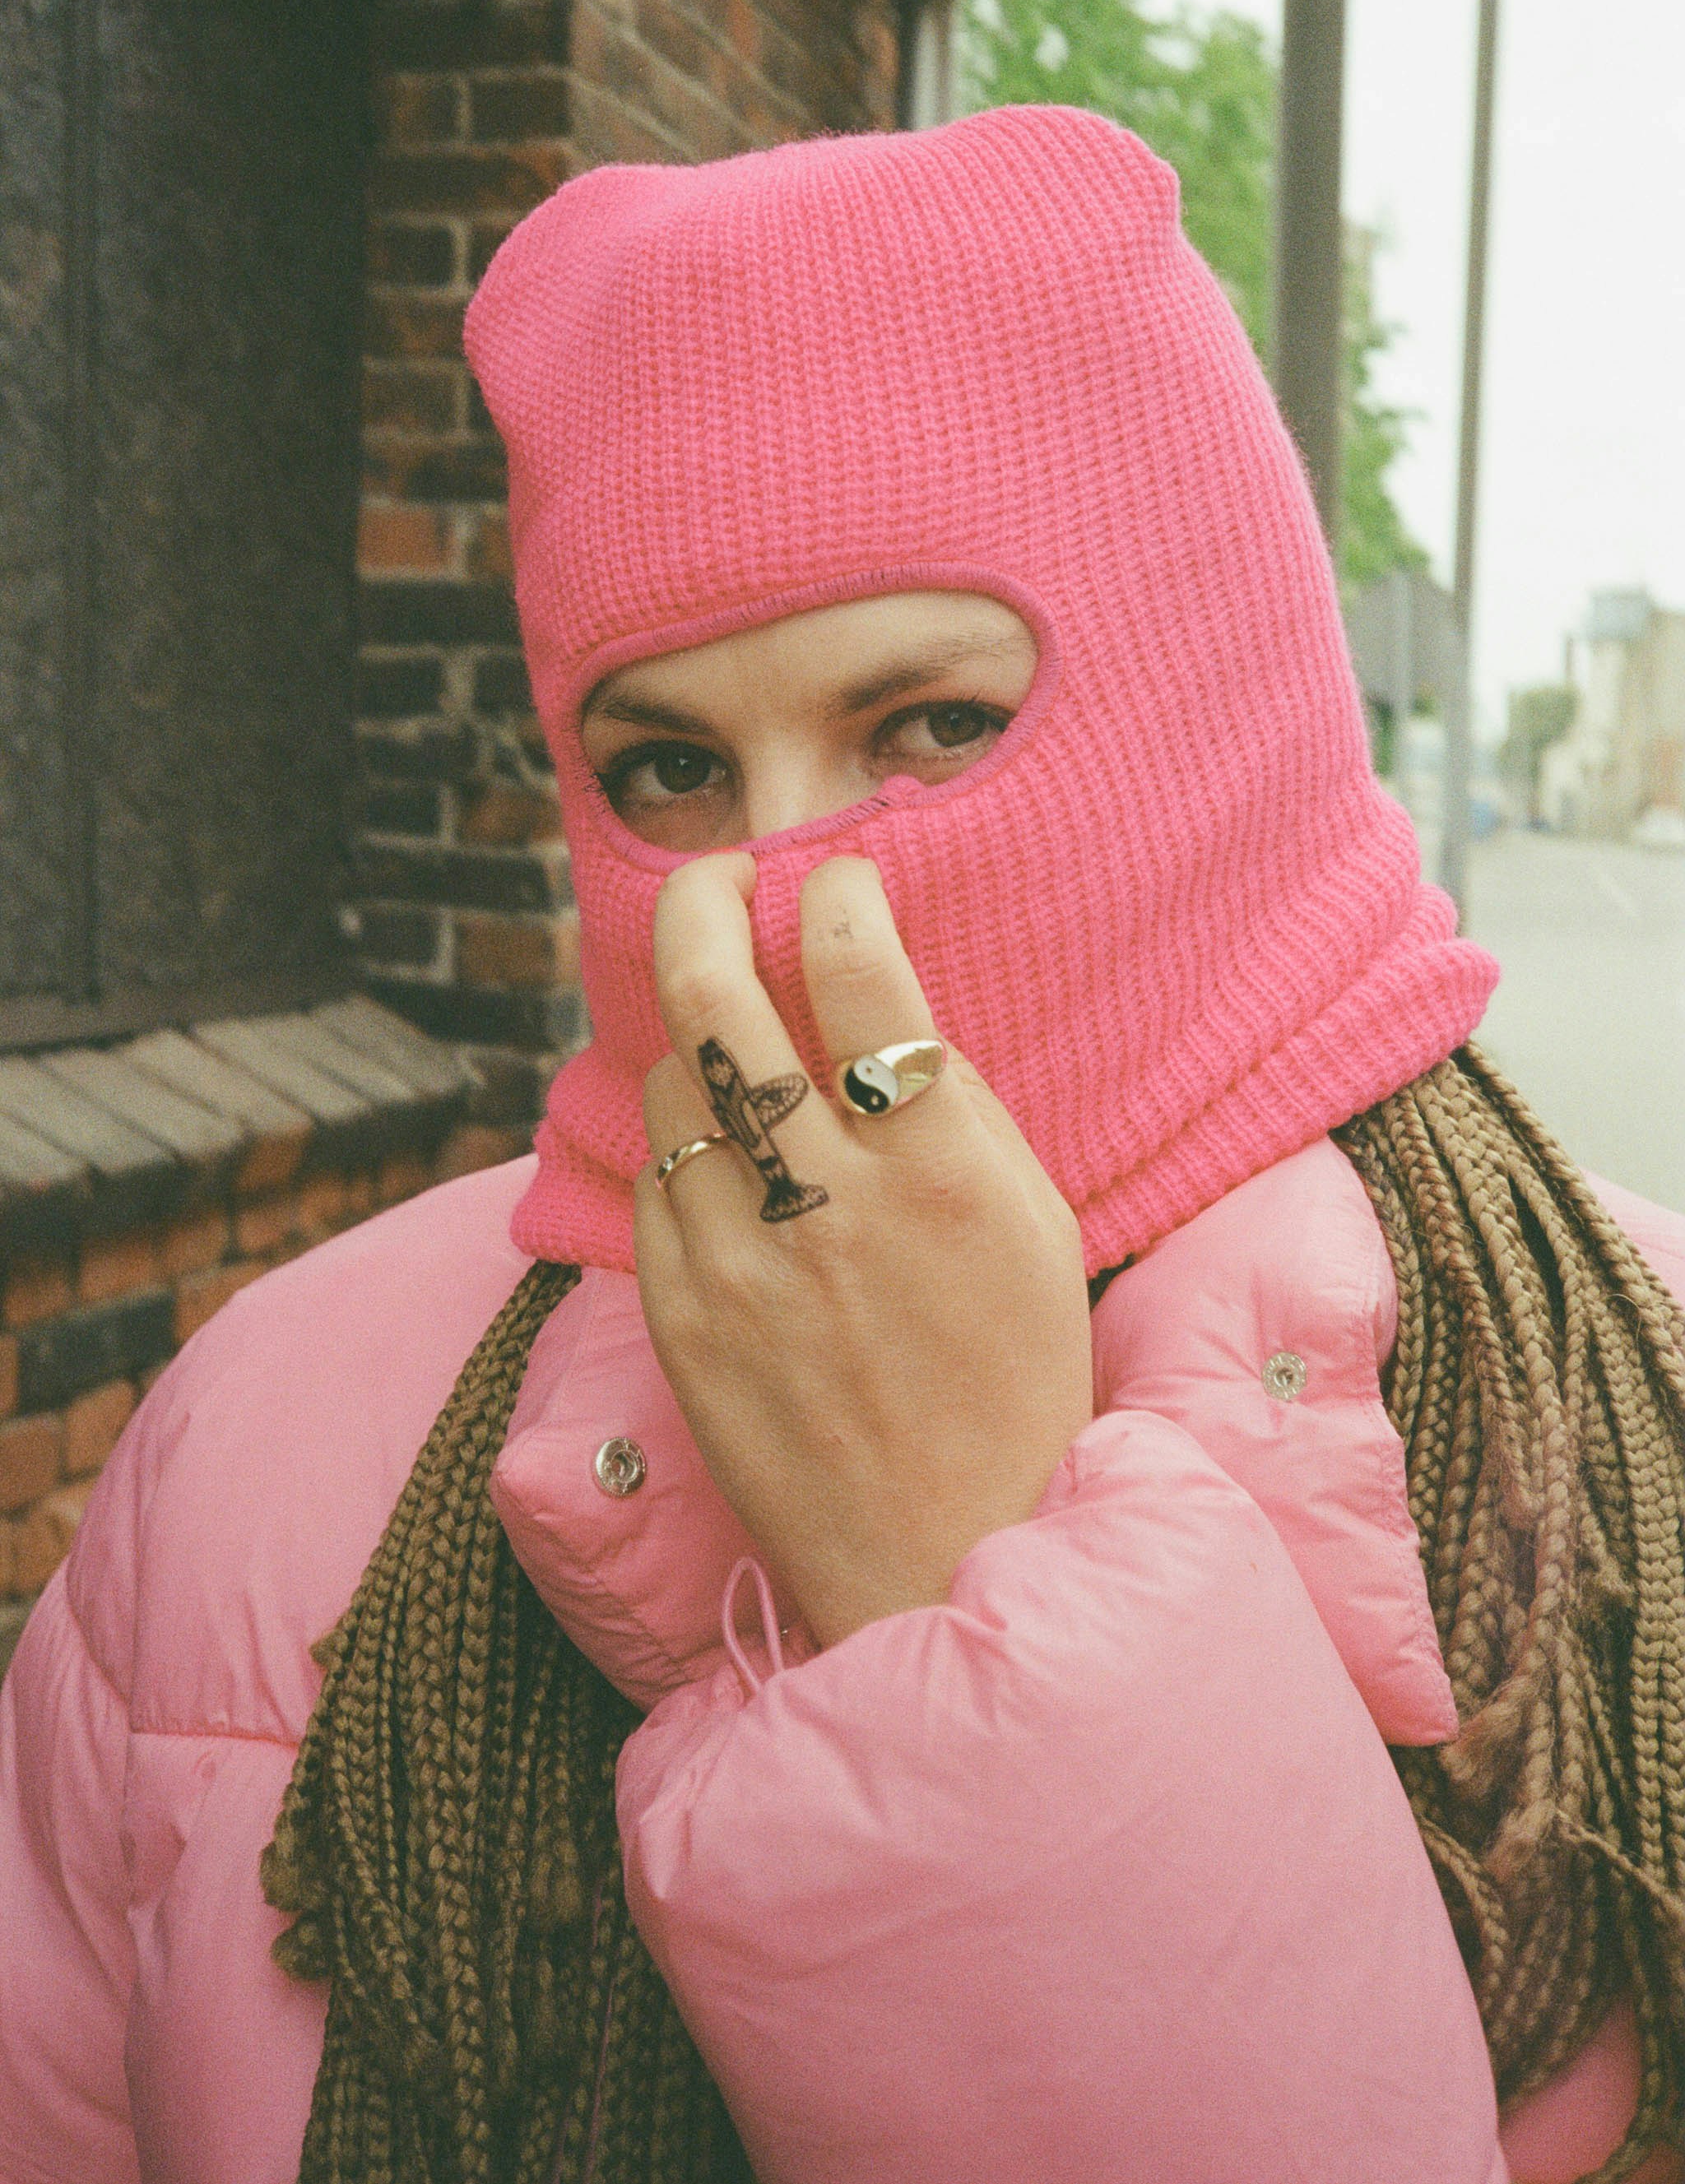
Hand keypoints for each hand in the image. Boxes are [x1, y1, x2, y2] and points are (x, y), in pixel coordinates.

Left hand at [632, 852, 1093, 1648]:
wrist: (945, 1552)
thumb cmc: (1015, 1378)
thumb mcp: (1036, 1224)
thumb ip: (956, 1103)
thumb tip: (876, 990)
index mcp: (940, 1174)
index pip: (860, 971)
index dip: (837, 892)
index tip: (835, 879)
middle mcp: (827, 1206)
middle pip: (712, 996)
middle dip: (701, 899)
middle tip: (719, 875)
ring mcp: (735, 1264)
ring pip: (668, 1081)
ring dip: (700, 1040)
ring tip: (742, 1051)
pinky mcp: (675, 1317)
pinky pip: (653, 1178)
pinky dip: (685, 1143)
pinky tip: (727, 1154)